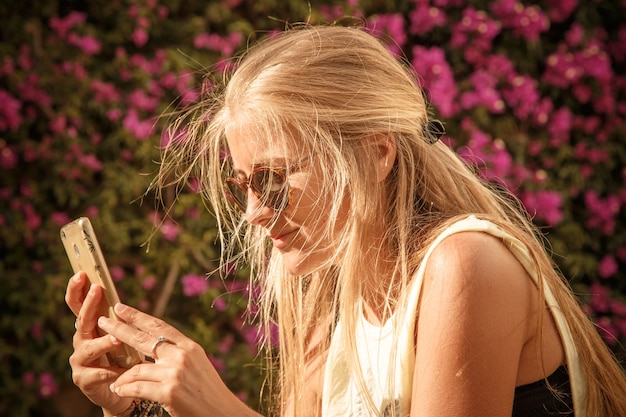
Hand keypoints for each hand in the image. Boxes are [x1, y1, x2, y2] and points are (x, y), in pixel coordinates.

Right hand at [65, 272, 133, 415]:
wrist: (122, 390)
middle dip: (88, 305)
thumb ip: (118, 320)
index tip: (82, 274)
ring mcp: (80, 361)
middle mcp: (81, 341)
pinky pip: (95, 374)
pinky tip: (118, 370)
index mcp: (90, 327)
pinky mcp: (84, 380)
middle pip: (81, 320)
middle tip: (96, 290)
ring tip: (116, 339)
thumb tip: (121, 299)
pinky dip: (108, 371)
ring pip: (88, 348)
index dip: (77, 289)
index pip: (78, 305)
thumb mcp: (122, 335)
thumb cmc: (123, 357)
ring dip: (102, 342)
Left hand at [98, 303, 257, 416]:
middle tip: (103, 322)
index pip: (159, 326)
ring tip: (114, 380)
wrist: (223, 413)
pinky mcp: (168, 392)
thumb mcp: (197, 365)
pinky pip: (136, 387)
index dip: (138, 316)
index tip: (121, 308)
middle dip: (120, 329)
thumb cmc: (208, 392)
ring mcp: (175, 373)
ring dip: (121, 376)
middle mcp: (182, 355)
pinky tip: (119, 390)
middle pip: (143, 338)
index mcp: (189, 346)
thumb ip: (178, 354)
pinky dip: (125, 389)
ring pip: (136, 368)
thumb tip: (155, 344)